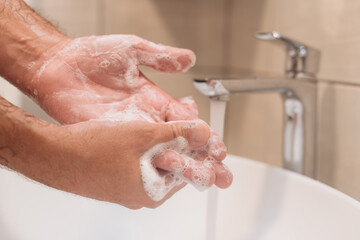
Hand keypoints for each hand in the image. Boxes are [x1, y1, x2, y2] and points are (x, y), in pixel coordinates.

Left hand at [25, 35, 231, 188]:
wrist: (56, 67)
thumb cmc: (92, 56)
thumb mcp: (132, 50)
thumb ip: (161, 57)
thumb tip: (190, 58)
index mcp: (154, 99)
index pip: (186, 122)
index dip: (204, 136)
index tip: (219, 149)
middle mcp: (144, 118)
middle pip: (178, 143)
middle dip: (200, 159)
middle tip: (220, 175)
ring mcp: (127, 130)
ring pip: (160, 154)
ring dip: (181, 168)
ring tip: (201, 181)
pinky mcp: (110, 138)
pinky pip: (135, 156)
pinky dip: (152, 167)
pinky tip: (166, 176)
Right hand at [45, 120, 214, 208]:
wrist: (53, 155)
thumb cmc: (91, 151)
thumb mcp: (143, 136)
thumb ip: (176, 134)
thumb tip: (202, 133)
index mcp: (153, 192)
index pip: (190, 173)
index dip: (201, 153)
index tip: (208, 142)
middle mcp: (142, 195)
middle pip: (174, 168)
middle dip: (182, 146)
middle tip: (189, 127)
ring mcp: (128, 188)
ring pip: (156, 163)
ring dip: (164, 144)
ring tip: (167, 126)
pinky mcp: (117, 179)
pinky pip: (140, 163)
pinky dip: (147, 147)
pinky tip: (144, 133)